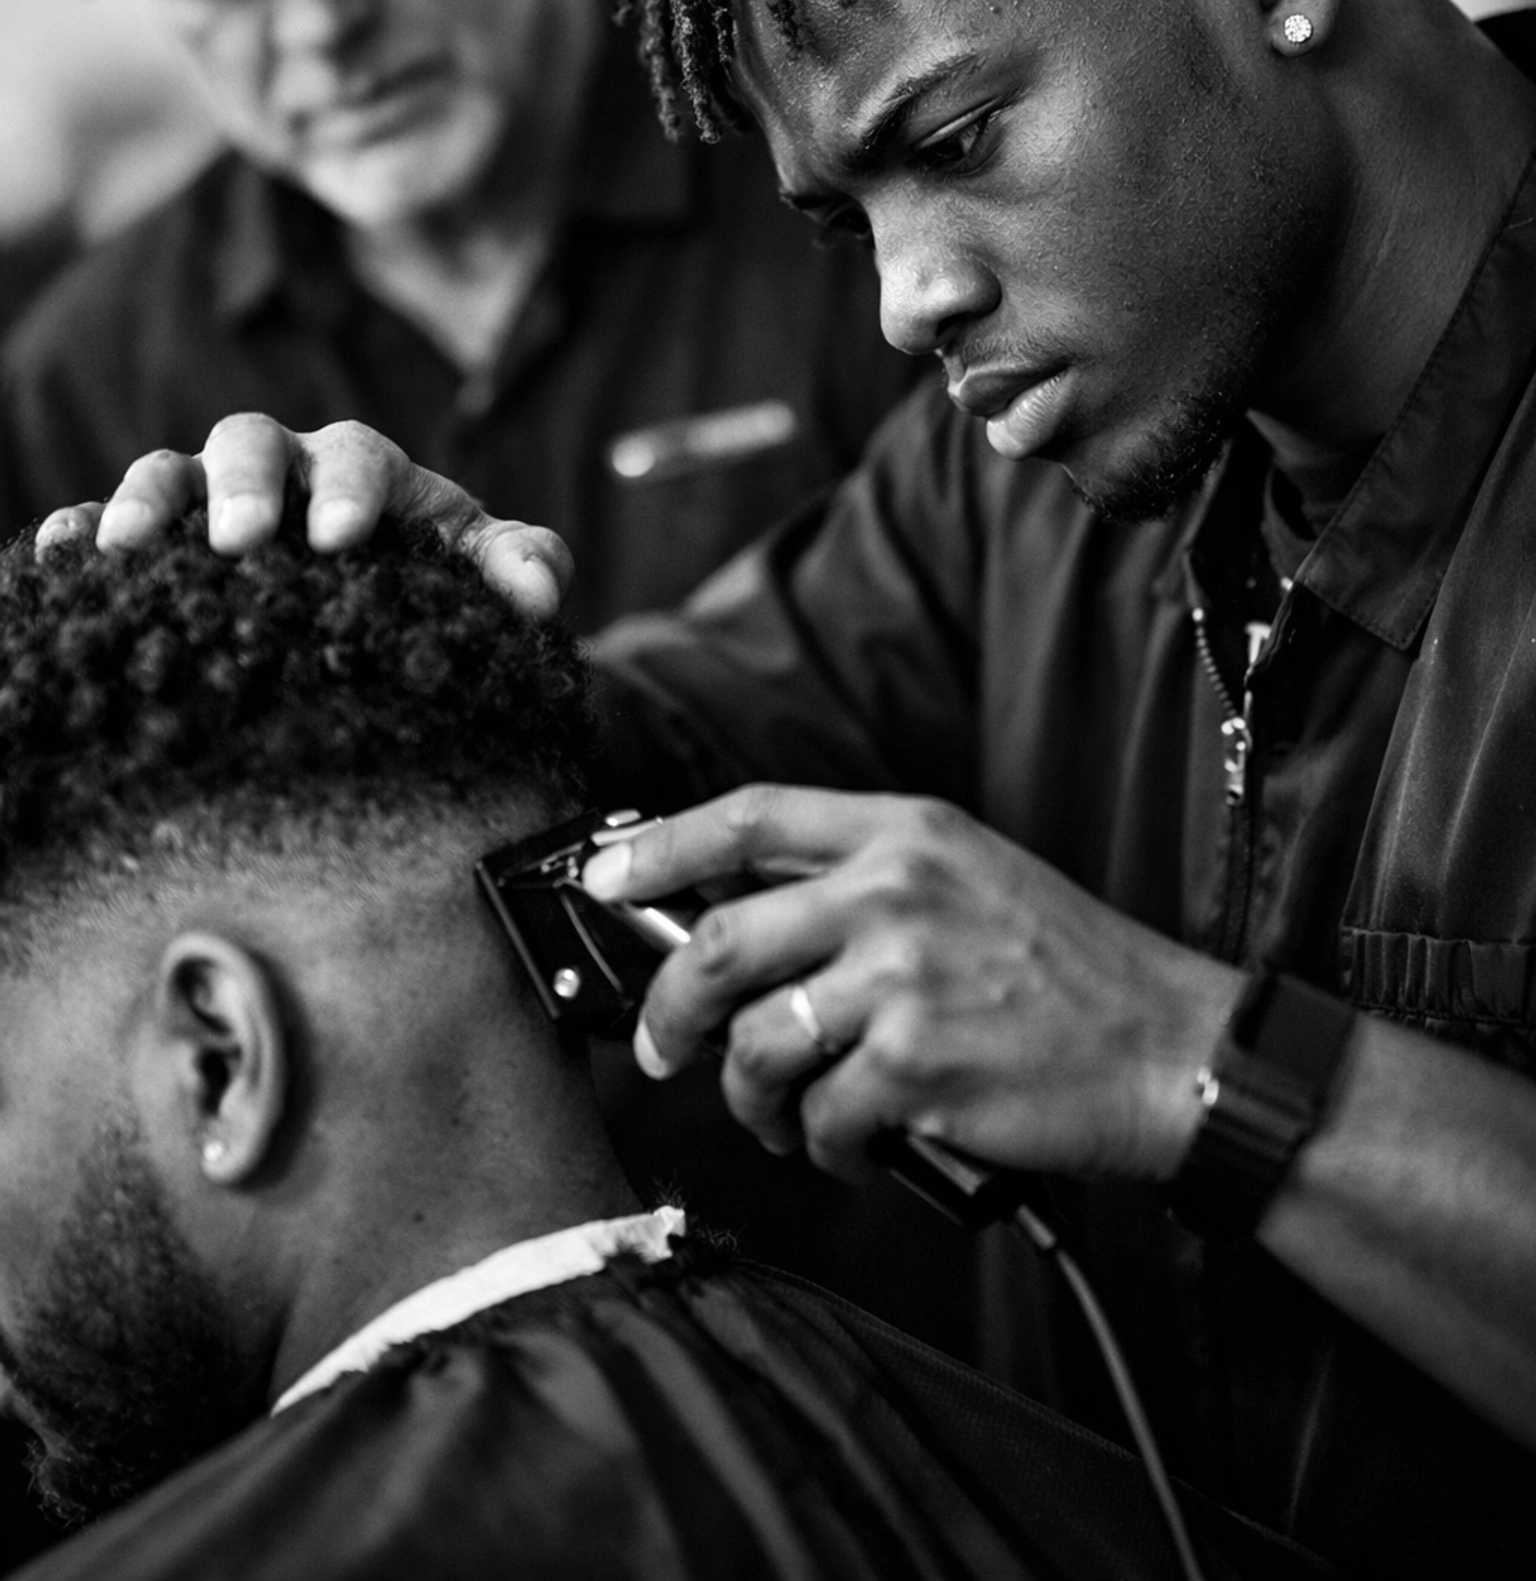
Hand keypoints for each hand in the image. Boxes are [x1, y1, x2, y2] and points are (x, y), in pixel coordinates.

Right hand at [33, 414, 573, 618]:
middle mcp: (279, 471)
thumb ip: (521, 568)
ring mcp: (209, 502)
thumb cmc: (432, 578)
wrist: (386, 615)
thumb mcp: (482, 572)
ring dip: (146, 502)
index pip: (358, 457)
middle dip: (244, 483)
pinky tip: (59, 558)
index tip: (343, 538)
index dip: (349, 489)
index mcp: (364, 470)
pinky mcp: (159, 544)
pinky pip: (104, 524)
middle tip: (245, 539)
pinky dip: (77, 531)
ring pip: (167, 472)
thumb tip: (539, 595)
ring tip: (123, 548)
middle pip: (249, 441)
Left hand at [585, 786, 1240, 1184]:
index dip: (659, 845)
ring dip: (749, 1099)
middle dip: (669, 1010)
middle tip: (661, 1047)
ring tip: (783, 1119)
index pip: (749, 814)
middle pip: (719, 939)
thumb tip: (743, 913)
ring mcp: (902, 977)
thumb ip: (865, 880)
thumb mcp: (972, 877)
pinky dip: (824, 1148)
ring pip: (754, 1042)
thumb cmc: (1073, 971)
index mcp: (906, 830)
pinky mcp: (915, 1068)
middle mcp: (896, 890)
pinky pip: (818, 1117)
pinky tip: (859, 1148)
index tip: (604, 873)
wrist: (1172, 1048)